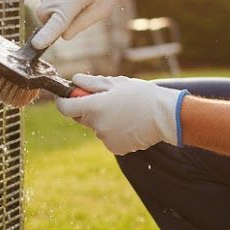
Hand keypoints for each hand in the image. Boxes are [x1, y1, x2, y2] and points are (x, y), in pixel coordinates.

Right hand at [31, 0, 138, 49]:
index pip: (57, 21)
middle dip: (51, 21)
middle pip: (43, 14)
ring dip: (56, 8)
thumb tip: (62, 35)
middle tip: (72, 16)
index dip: (46, 35)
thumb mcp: (100, 11)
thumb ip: (79, 25)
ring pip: (45, 3)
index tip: (36, 45)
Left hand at [55, 74, 188, 154]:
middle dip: (88, 108)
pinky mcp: (115, 148)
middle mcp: (97, 126)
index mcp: (94, 108)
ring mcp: (106, 139)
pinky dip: (114, 131)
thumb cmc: (141, 95)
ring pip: (97, 127)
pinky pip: (108, 137)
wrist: (165, 116)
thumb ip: (91, 83)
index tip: (68, 96)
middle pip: (81, 117)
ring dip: (104, 119)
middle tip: (107, 100)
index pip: (64, 108)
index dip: (64, 101)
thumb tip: (75, 80)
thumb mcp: (116, 83)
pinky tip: (129, 123)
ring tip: (125, 111)